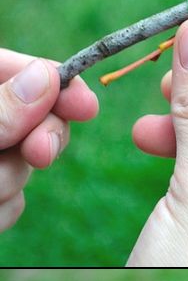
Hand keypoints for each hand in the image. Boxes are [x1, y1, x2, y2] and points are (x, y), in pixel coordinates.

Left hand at [0, 50, 96, 232]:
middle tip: (41, 154)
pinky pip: (14, 202)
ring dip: (10, 181)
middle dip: (41, 138)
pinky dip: (4, 210)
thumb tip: (46, 76)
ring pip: (24, 164)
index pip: (21, 69)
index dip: (56, 81)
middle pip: (33, 116)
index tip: (86, 106)